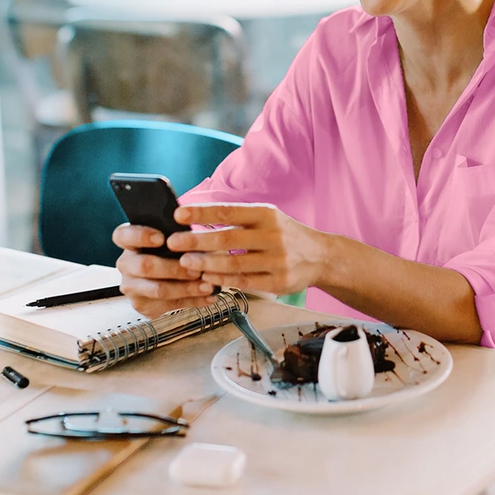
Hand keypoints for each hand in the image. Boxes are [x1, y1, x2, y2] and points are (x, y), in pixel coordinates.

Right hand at [113, 223, 219, 316]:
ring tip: (208, 287)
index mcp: (129, 241)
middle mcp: (126, 264)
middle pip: (144, 266)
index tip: (161, 238)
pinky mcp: (142, 305)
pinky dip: (193, 301)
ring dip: (186, 289)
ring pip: (158, 289)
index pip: (123, 235)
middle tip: (197, 270)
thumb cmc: (172, 249)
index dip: (141, 236)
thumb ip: (181, 236)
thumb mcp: (174, 237)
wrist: (166, 275)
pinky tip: (209, 297)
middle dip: (174, 269)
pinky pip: (169, 305)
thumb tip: (200, 237)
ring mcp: (131, 286)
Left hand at [167, 203, 328, 294]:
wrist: (321, 255)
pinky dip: (223, 281)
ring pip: (234, 263)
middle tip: (173, 242)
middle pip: (227, 239)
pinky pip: (245, 282)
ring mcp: (277, 260)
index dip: (202, 212)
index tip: (178, 214)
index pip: (228, 211)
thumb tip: (197, 218)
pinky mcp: (279, 282)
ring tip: (185, 263)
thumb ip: (238, 219)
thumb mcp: (267, 218)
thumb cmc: (285, 234)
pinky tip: (207, 279)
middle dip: (196, 241)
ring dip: (205, 264)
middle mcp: (273, 235)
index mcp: (267, 214)